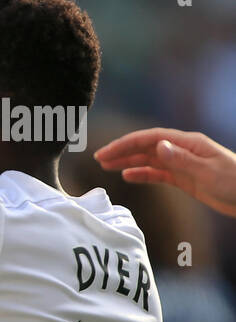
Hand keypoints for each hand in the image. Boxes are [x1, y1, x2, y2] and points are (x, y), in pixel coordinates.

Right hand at [94, 128, 235, 217]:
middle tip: (99, 158)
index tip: (107, 152)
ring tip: (106, 166)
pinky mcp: (184, 178)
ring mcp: (183, 164)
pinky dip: (142, 174)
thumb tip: (157, 146)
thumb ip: (181, 159)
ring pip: (149, 159)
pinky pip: (158, 173)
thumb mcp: (208, 172)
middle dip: (122, 151)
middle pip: (146, 147)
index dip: (127, 143)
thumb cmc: (235, 182)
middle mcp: (183, 151)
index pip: (151, 139)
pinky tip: (128, 176)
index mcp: (188, 144)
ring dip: (128, 161)